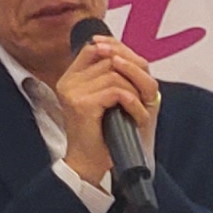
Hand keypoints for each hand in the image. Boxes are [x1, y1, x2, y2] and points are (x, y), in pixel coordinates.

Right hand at [54, 31, 158, 184]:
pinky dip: (133, 103)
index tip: (134, 67)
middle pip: (109, 59)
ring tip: (139, 111)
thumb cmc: (101, 134)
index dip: (117, 51)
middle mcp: (68, 82)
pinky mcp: (82, 104)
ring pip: (115, 75)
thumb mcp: (107, 99)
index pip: (94, 48)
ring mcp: (73, 92)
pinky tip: (136, 116)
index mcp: (71, 78)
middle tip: (144, 96)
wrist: (89, 164)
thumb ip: (109, 75)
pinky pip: (116, 92)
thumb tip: (122, 55)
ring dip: (135, 93)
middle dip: (133, 75)